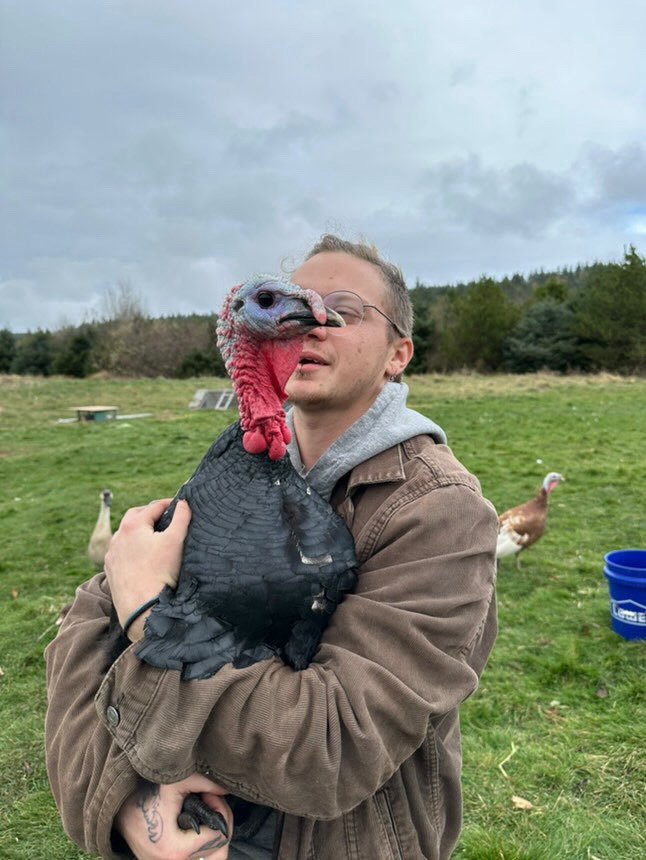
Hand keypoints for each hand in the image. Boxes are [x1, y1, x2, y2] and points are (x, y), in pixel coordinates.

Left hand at [105, 498, 191, 639]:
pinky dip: (130, 548)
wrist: (143, 607)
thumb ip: (182, 517)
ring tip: (153, 535)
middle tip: (165, 516)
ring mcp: (111, 553)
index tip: (180, 504)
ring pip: (125, 534)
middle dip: (150, 513)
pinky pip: (119, 552)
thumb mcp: (176, 541)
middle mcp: (118, 536)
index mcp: (133, 525)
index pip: (154, 507)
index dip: (169, 503)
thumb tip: (184, 503)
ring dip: (138, 531)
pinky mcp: (110, 569)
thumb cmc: (161, 571)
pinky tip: (140, 555)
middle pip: (135, 516)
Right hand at [116, 774, 232, 859]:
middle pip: (217, 851)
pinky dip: (199, 840)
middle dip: (219, 823)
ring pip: (207, 856)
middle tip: (208, 801)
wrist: (115, 804)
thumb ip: (206, 783)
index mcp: (176, 851)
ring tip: (200, 808)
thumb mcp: (176, 781)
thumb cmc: (145, 791)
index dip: (219, 810)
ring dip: (210, 832)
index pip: (219, 836)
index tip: (208, 794)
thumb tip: (228, 787)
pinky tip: (193, 820)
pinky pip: (193, 857)